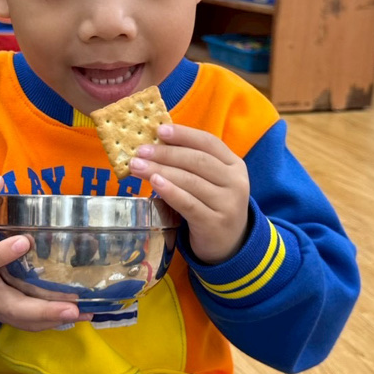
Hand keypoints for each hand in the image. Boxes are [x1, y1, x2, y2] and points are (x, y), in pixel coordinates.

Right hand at [0, 177, 92, 330]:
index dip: (1, 254)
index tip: (24, 241)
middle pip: (11, 306)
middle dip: (41, 310)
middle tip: (70, 306)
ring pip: (26, 320)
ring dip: (54, 319)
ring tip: (84, 311)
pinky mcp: (11, 316)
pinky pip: (34, 324)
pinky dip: (57, 321)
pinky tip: (84, 313)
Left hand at [129, 124, 250, 263]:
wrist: (230, 244)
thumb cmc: (213, 204)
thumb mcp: (212, 180)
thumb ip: (193, 162)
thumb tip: (156, 142)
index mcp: (234, 165)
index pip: (209, 143)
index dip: (184, 135)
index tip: (159, 130)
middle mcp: (235, 182)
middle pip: (197, 161)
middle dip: (166, 153)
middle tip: (140, 151)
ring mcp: (227, 204)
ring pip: (190, 181)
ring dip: (160, 170)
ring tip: (137, 166)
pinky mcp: (214, 223)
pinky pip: (188, 203)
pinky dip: (170, 191)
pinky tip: (154, 182)